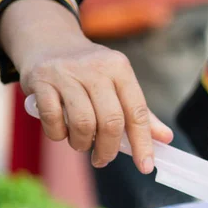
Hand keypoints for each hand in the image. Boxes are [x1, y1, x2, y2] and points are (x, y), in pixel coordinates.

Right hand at [0, 0, 172, 173]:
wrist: (49, 41)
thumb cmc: (91, 71)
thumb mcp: (119, 84)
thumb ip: (141, 113)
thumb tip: (166, 139)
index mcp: (120, 69)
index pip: (137, 112)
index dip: (143, 143)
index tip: (145, 167)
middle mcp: (96, 68)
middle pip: (111, 121)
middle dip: (109, 149)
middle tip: (103, 158)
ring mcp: (67, 73)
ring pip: (83, 123)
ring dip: (82, 143)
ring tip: (82, 144)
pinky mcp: (41, 80)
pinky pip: (53, 119)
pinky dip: (58, 134)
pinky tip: (62, 133)